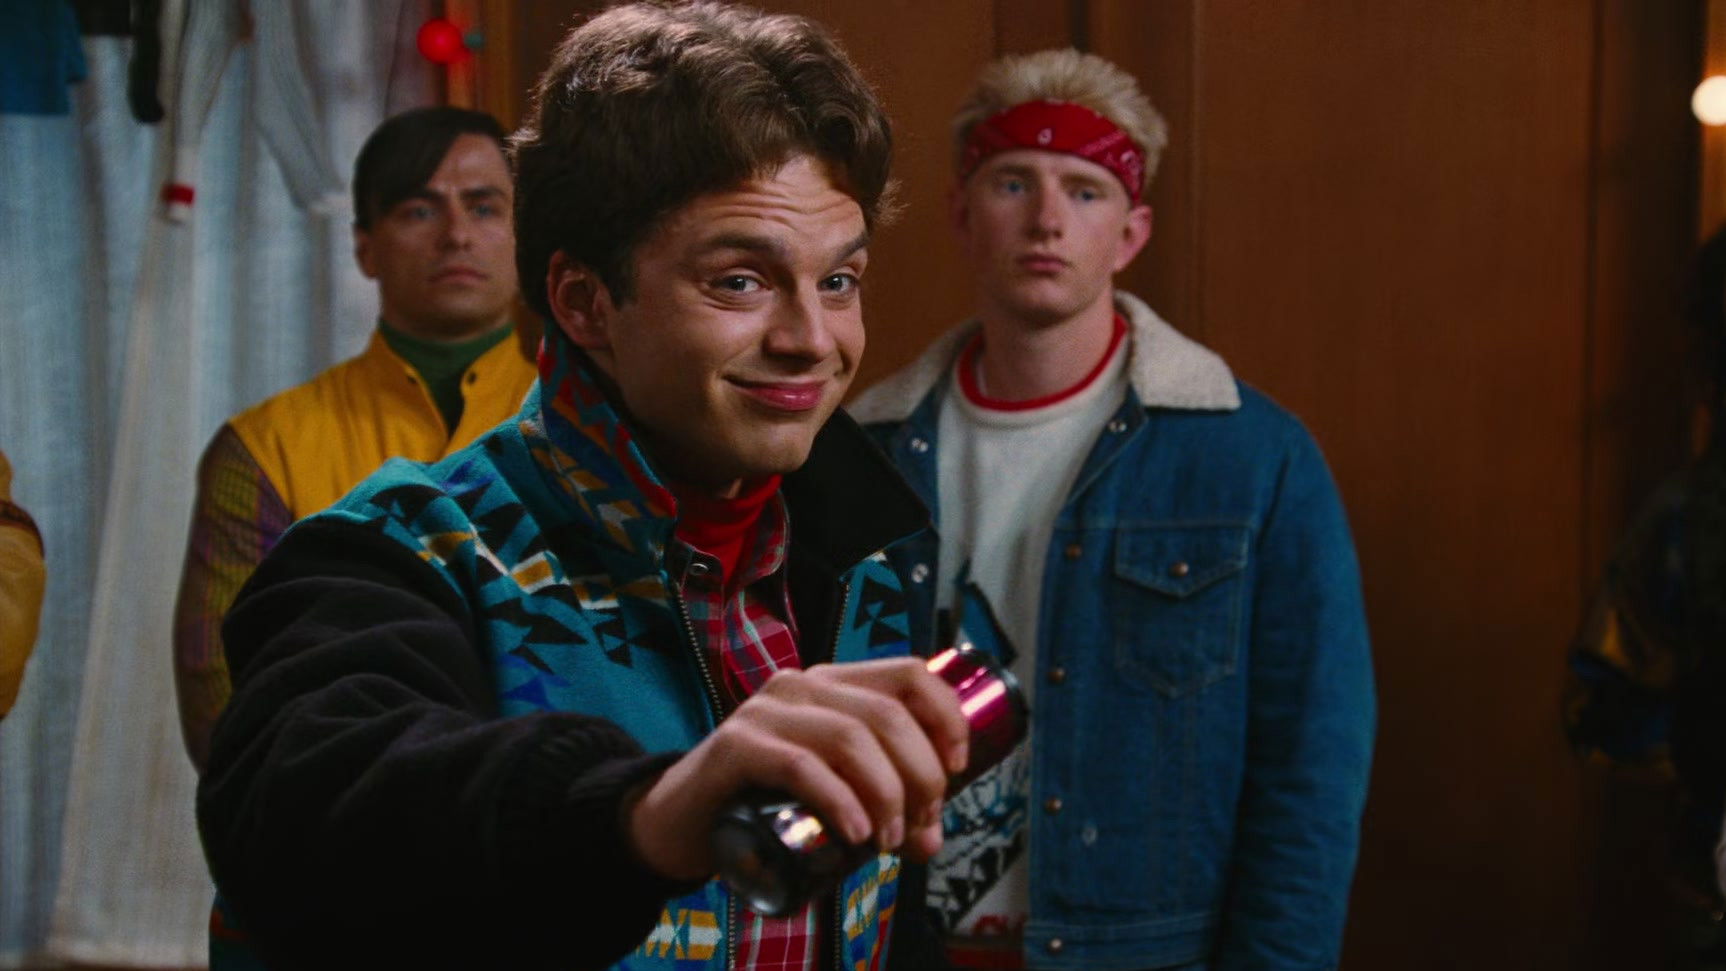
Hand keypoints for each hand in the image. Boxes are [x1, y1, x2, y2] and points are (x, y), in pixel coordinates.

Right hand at [627, 657, 969, 881]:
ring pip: (852, 737)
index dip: (946, 717)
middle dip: (921, 777)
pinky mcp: (737, 746)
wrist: (678, 819)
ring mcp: (766, 711)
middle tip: (918, 829)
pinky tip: (857, 834)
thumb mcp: (832, 793)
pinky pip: (802, 765)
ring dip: (886, 795)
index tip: (957, 768)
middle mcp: (802, 684)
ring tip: (888, 842)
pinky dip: (840, 801)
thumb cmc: (762, 800)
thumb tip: (931, 839)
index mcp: (833, 684)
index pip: (909, 673)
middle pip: (889, 714)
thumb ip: (882, 808)